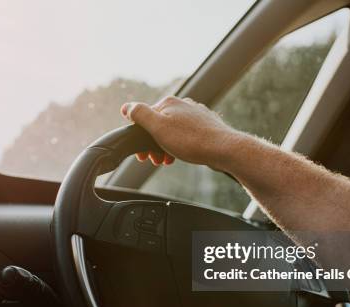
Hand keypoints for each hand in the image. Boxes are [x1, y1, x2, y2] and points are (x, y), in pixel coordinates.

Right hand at [120, 96, 238, 169]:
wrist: (224, 149)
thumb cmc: (191, 140)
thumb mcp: (158, 127)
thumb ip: (140, 115)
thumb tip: (126, 107)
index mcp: (168, 103)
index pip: (145, 117)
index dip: (140, 138)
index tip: (142, 156)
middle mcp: (182, 104)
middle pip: (159, 124)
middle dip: (153, 143)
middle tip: (155, 160)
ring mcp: (195, 114)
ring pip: (173, 130)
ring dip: (166, 146)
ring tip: (168, 160)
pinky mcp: (205, 124)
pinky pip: (186, 134)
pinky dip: (180, 145)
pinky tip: (182, 155)